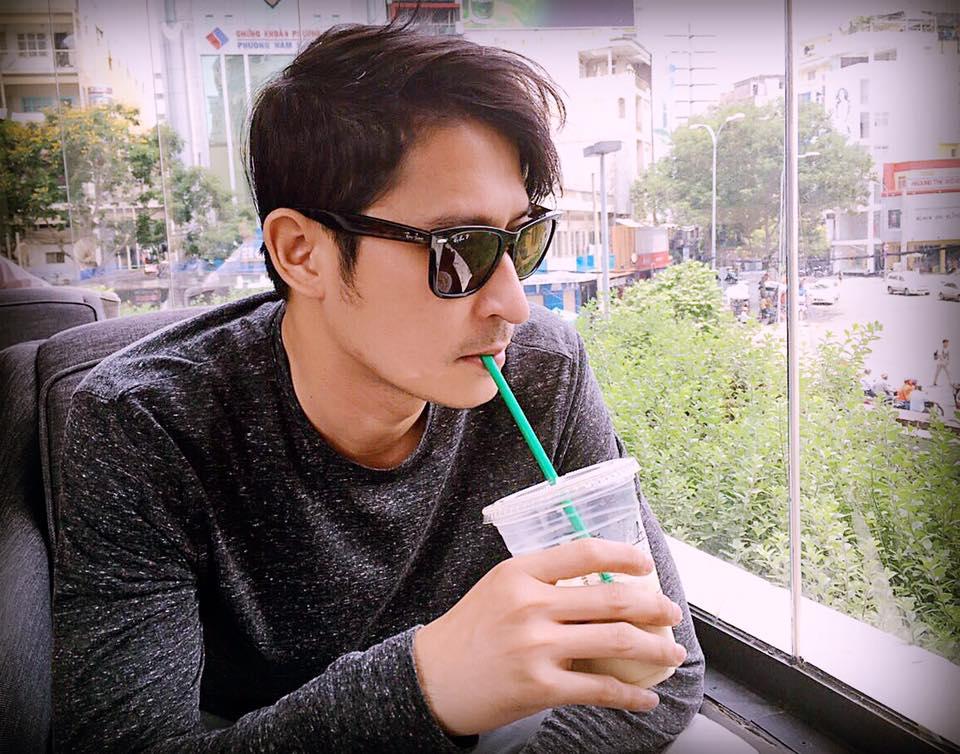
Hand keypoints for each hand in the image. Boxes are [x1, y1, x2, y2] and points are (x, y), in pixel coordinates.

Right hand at [412, 538, 686, 735]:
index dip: (625, 556)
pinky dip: (631, 695)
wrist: (431, 678)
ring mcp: (536, 646)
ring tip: (670, 654)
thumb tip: (602, 589)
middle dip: (654, 607)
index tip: (646, 566)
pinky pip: (600, 688)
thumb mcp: (499, 589)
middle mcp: (530, 604)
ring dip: (654, 649)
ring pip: (616, 641)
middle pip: (612, 599)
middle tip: (671, 613)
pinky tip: (645, 697)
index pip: (585, 552)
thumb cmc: (468, 632)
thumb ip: (543, 583)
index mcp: (520, 573)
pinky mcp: (540, 686)